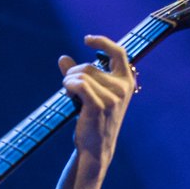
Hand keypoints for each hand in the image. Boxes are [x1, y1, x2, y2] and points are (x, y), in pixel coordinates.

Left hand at [58, 34, 134, 173]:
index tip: (87, 39)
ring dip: (69, 81)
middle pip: (90, 66)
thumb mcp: (90, 94)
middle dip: (74, 73)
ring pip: (83, 75)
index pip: (119, 52)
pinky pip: (79, 84)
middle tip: (69, 86)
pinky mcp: (99, 106)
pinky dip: (69, 85)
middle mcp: (122, 88)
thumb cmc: (94, 120)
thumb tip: (63, 58)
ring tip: (68, 92)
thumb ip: (79, 76)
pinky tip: (67, 92)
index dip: (102, 42)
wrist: (96, 148)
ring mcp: (113, 98)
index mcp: (126, 82)